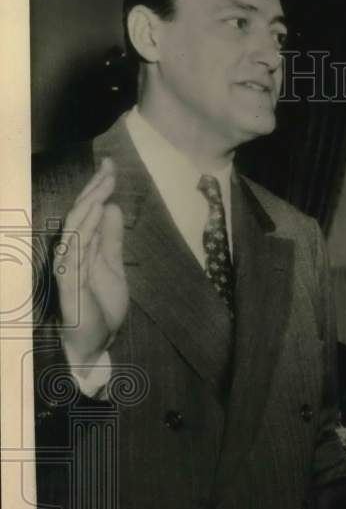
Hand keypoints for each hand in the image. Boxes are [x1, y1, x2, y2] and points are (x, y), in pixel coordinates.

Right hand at [55, 159, 126, 366]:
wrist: (96, 343)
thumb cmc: (100, 304)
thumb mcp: (113, 266)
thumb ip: (111, 239)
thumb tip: (112, 206)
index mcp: (82, 247)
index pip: (88, 211)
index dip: (98, 188)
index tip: (112, 165)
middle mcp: (71, 253)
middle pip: (79, 215)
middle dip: (94, 190)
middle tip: (109, 168)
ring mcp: (68, 268)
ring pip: (75, 231)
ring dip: (88, 207)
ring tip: (103, 187)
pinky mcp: (70, 285)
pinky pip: (74, 256)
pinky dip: (83, 235)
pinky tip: (94, 218)